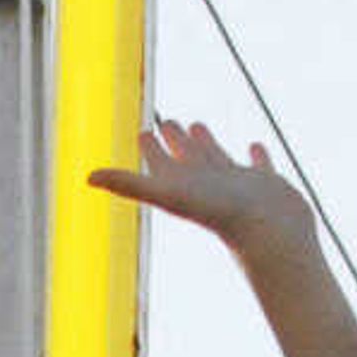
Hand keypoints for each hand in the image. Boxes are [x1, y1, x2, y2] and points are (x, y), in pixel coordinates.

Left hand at [90, 118, 316, 276]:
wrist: (269, 235)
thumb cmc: (220, 215)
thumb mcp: (168, 194)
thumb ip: (128, 185)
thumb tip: (86, 177)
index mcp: (185, 186)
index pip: (162, 163)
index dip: (150, 148)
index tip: (141, 132)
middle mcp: (209, 185)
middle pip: (186, 158)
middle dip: (174, 140)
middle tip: (165, 121)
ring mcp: (238, 186)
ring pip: (217, 159)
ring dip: (206, 144)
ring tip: (197, 126)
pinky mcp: (266, 185)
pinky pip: (259, 166)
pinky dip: (257, 156)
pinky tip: (255, 147)